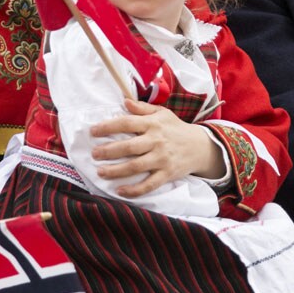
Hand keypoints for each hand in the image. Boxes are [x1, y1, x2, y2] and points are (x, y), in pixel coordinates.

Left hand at [90, 99, 224, 197]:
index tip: (93, 131)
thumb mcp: (162, 113)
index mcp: (153, 124)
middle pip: (129, 146)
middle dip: (109, 151)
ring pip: (135, 166)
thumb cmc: (176, 128)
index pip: (127, 123)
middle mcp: (156, 141)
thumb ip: (142, 108)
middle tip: (94, 154)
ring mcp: (161, 159)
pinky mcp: (166, 174)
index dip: (108, 127)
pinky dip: (134, 190)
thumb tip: (125, 101)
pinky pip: (149, 184)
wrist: (200, 146)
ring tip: (100, 172)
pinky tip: (120, 190)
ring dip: (116, 171)